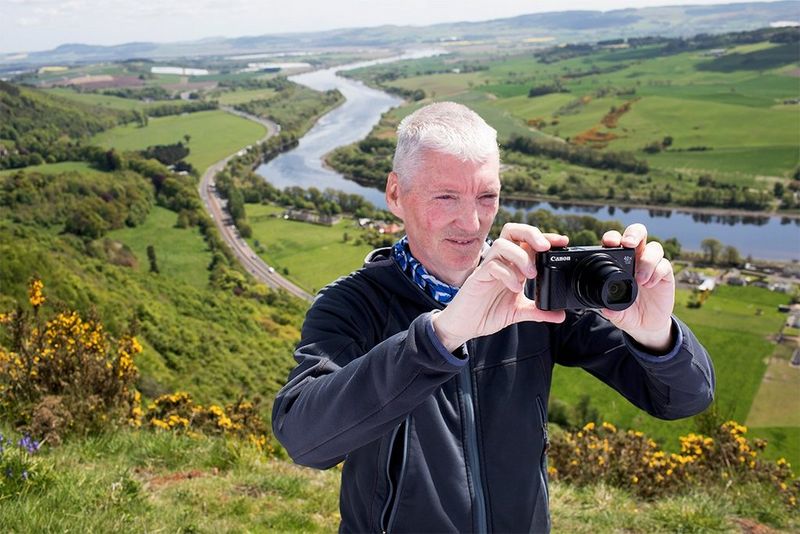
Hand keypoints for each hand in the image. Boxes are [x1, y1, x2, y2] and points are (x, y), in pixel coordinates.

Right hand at [431, 223, 567, 351]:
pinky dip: (507, 274)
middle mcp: (501, 262)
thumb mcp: (518, 312)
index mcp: (512, 265)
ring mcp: (488, 268)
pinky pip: (491, 265)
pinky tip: (515, 288)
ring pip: (502, 244)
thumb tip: (560, 315)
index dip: (545, 237)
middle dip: (531, 233)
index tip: (563, 242)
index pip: (528, 241)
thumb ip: (538, 311)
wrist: (465, 326)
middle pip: (513, 231)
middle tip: (545, 247)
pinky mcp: (477, 277)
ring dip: (520, 256)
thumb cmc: (487, 313)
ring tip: (531, 275)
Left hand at [601, 224, 674, 352]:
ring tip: (640, 280)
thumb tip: (605, 309)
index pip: (615, 241)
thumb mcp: (615, 312)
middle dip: (633, 234)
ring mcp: (651, 264)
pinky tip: (650, 284)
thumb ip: (610, 309)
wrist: (646, 324)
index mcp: (618, 261)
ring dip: (647, 260)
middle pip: (637, 233)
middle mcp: (635, 258)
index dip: (612, 237)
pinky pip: (664, 265)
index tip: (609, 243)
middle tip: (628, 244)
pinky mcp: (665, 274)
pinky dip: (657, 272)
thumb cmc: (627, 312)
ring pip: (654, 247)